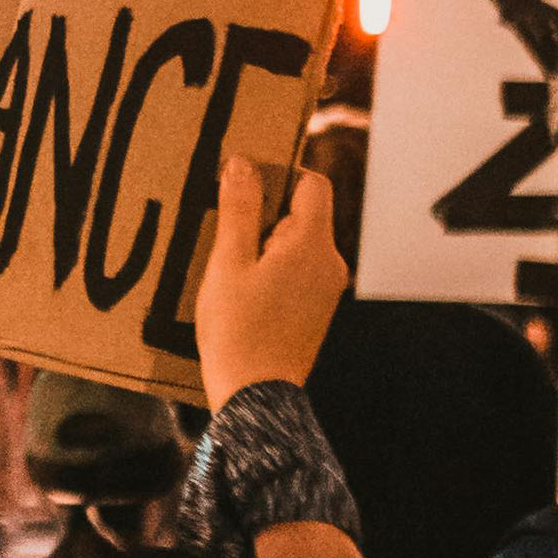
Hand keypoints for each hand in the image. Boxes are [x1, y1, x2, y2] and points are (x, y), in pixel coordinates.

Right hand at [193, 159, 347, 408]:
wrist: (255, 393)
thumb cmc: (238, 330)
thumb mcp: (228, 263)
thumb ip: (239, 210)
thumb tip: (243, 164)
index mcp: (313, 244)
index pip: (312, 183)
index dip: (280, 175)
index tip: (244, 187)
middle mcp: (330, 262)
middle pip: (303, 214)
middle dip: (265, 216)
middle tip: (226, 235)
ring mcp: (327, 288)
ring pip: (298, 243)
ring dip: (266, 245)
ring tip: (231, 269)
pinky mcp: (318, 309)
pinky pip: (299, 270)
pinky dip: (273, 269)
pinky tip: (244, 290)